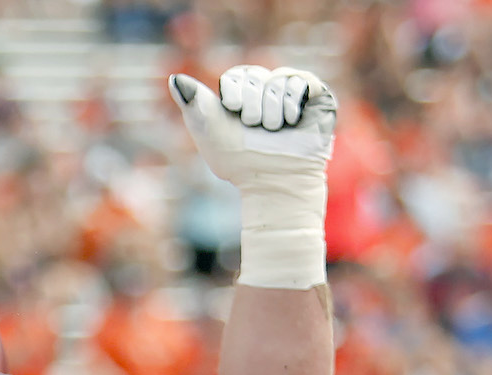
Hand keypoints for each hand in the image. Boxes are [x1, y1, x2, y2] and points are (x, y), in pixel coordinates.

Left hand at [169, 65, 336, 290]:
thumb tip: (174, 78)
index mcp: (244, 96)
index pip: (237, 75)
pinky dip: (291, 99)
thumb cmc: (238, 162)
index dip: (233, 91)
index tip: (231, 111)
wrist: (271, 181)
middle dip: (251, 102)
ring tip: (273, 129)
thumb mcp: (208, 131)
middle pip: (256, 75)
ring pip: (278, 79)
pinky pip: (301, 80)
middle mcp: (268, 92)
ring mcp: (293, 93)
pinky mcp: (316, 97)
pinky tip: (290, 121)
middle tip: (254, 126)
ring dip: (271, 108)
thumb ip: (192, 103)